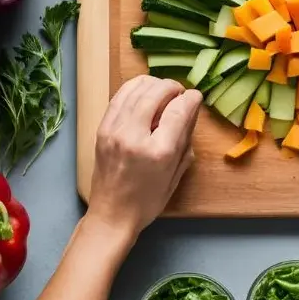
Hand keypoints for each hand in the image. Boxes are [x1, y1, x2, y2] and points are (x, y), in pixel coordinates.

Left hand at [87, 76, 201, 241]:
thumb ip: (185, 138)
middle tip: (180, 92)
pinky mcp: (102, 129)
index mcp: (158, 152)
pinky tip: (144, 91)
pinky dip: (134, 88)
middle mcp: (134, 137)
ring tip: (164, 90)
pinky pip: (119, 96)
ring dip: (154, 84)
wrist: (111, 215)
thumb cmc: (148, 200)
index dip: (191, 98)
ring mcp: (114, 131)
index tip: (196, 96)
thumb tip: (191, 110)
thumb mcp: (177, 172)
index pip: (178, 110)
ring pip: (136, 89)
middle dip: (173, 87)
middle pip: (156, 93)